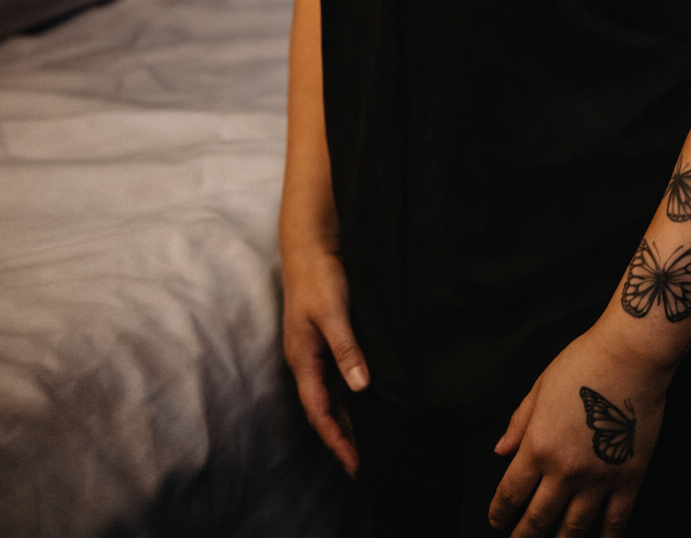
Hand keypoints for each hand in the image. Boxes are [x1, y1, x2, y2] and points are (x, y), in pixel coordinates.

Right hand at [281, 245, 369, 474]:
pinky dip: (350, 393)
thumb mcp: (333, 314)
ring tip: (368, 439)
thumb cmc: (319, 278)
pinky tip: (366, 397)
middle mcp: (306, 360)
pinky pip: (336, 376)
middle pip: (324, 409)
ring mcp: (314, 350)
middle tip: (364, 462)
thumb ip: (346, 350)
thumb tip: (361, 387)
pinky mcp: (324, 337)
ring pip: (331, 393)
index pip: (319, 412)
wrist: (310, 245)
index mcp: (303, 360)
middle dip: (341, 436)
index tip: (355, 464)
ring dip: (347, 416)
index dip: (336, 440)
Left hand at [489, 325, 670, 536]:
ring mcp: (598, 479)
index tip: (496, 520)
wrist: (630, 357)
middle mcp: (565, 470)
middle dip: (523, 535)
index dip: (500, 511)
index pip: (511, 492)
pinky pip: (615, 522)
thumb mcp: (540, 387)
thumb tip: (501, 450)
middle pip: (538, 517)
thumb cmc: (583, 363)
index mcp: (539, 446)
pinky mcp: (628, 479)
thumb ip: (520, 423)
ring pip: (573, 527)